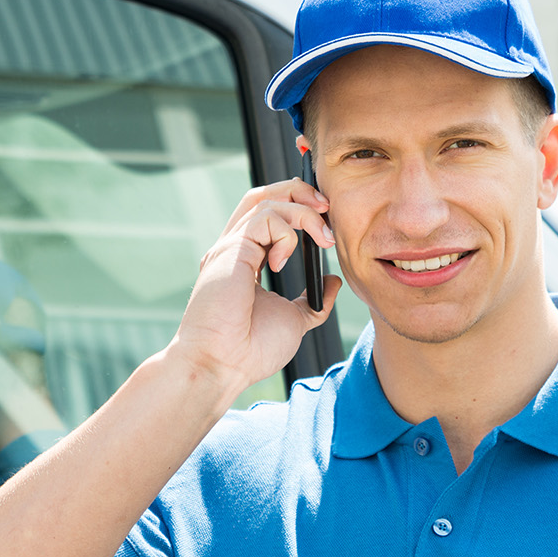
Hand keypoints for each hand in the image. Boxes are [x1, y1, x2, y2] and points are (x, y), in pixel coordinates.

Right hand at [171, 178, 341, 398]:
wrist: (225, 365)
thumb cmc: (251, 350)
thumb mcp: (295, 320)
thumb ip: (313, 301)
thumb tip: (332, 280)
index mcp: (246, 261)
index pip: (268, 215)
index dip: (298, 206)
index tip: (326, 222)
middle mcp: (234, 249)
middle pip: (262, 195)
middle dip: (298, 191)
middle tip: (327, 207)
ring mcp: (230, 247)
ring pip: (266, 200)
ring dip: (303, 211)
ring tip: (323, 236)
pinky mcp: (231, 250)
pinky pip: (265, 218)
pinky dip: (286, 232)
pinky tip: (283, 261)